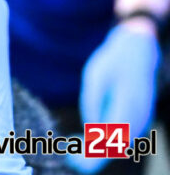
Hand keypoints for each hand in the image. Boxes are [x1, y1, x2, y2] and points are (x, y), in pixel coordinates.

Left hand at [66, 22, 160, 173]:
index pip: (112, 140)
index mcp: (128, 107)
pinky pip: (121, 137)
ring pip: (119, 144)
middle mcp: (138, 118)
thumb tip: (90, 128)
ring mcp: (141, 120)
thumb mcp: (95, 77)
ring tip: (73, 148)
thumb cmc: (112, 62)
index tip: (75, 158)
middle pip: (116, 147)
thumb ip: (92, 103)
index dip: (94, 154)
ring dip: (98, 150)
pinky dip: (104, 142)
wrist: (135, 52)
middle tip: (69, 157)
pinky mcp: (137, 119)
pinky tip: (85, 139)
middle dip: (93, 156)